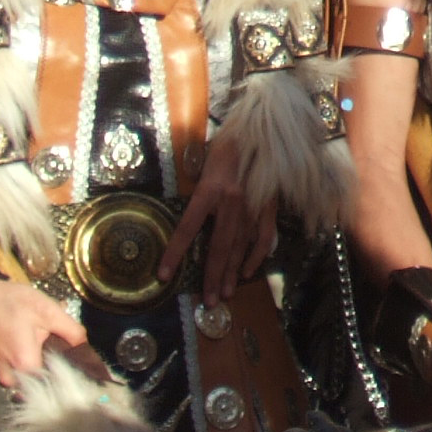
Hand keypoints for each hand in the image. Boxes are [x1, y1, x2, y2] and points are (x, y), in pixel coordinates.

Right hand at [0, 277, 86, 386]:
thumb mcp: (46, 310)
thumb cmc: (12, 303)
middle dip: (57, 364)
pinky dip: (30, 360)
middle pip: (46, 379)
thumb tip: (85, 346)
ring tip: (46, 341)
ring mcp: (3, 376)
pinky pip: (20, 372)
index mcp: (26, 365)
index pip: (58, 379)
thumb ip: (70, 330)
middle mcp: (12, 379)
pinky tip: (33, 342)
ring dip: (43, 361)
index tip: (84, 362)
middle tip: (62, 344)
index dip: (72, 370)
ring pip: (33, 376)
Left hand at [160, 130, 276, 303]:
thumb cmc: (227, 143)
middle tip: (208, 302)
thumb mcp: (204, 161)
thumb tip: (186, 219)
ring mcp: (253, 206)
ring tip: (224, 295)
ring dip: (231, 273)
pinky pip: (264, 237)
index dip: (175, 253)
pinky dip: (256, 256)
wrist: (261, 129)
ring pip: (241, 247)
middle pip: (219, 247)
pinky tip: (246, 272)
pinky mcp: (268, 207)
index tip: (164, 275)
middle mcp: (232, 202)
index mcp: (211, 189)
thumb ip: (197, 190)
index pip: (188, 228)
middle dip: (212, 277)